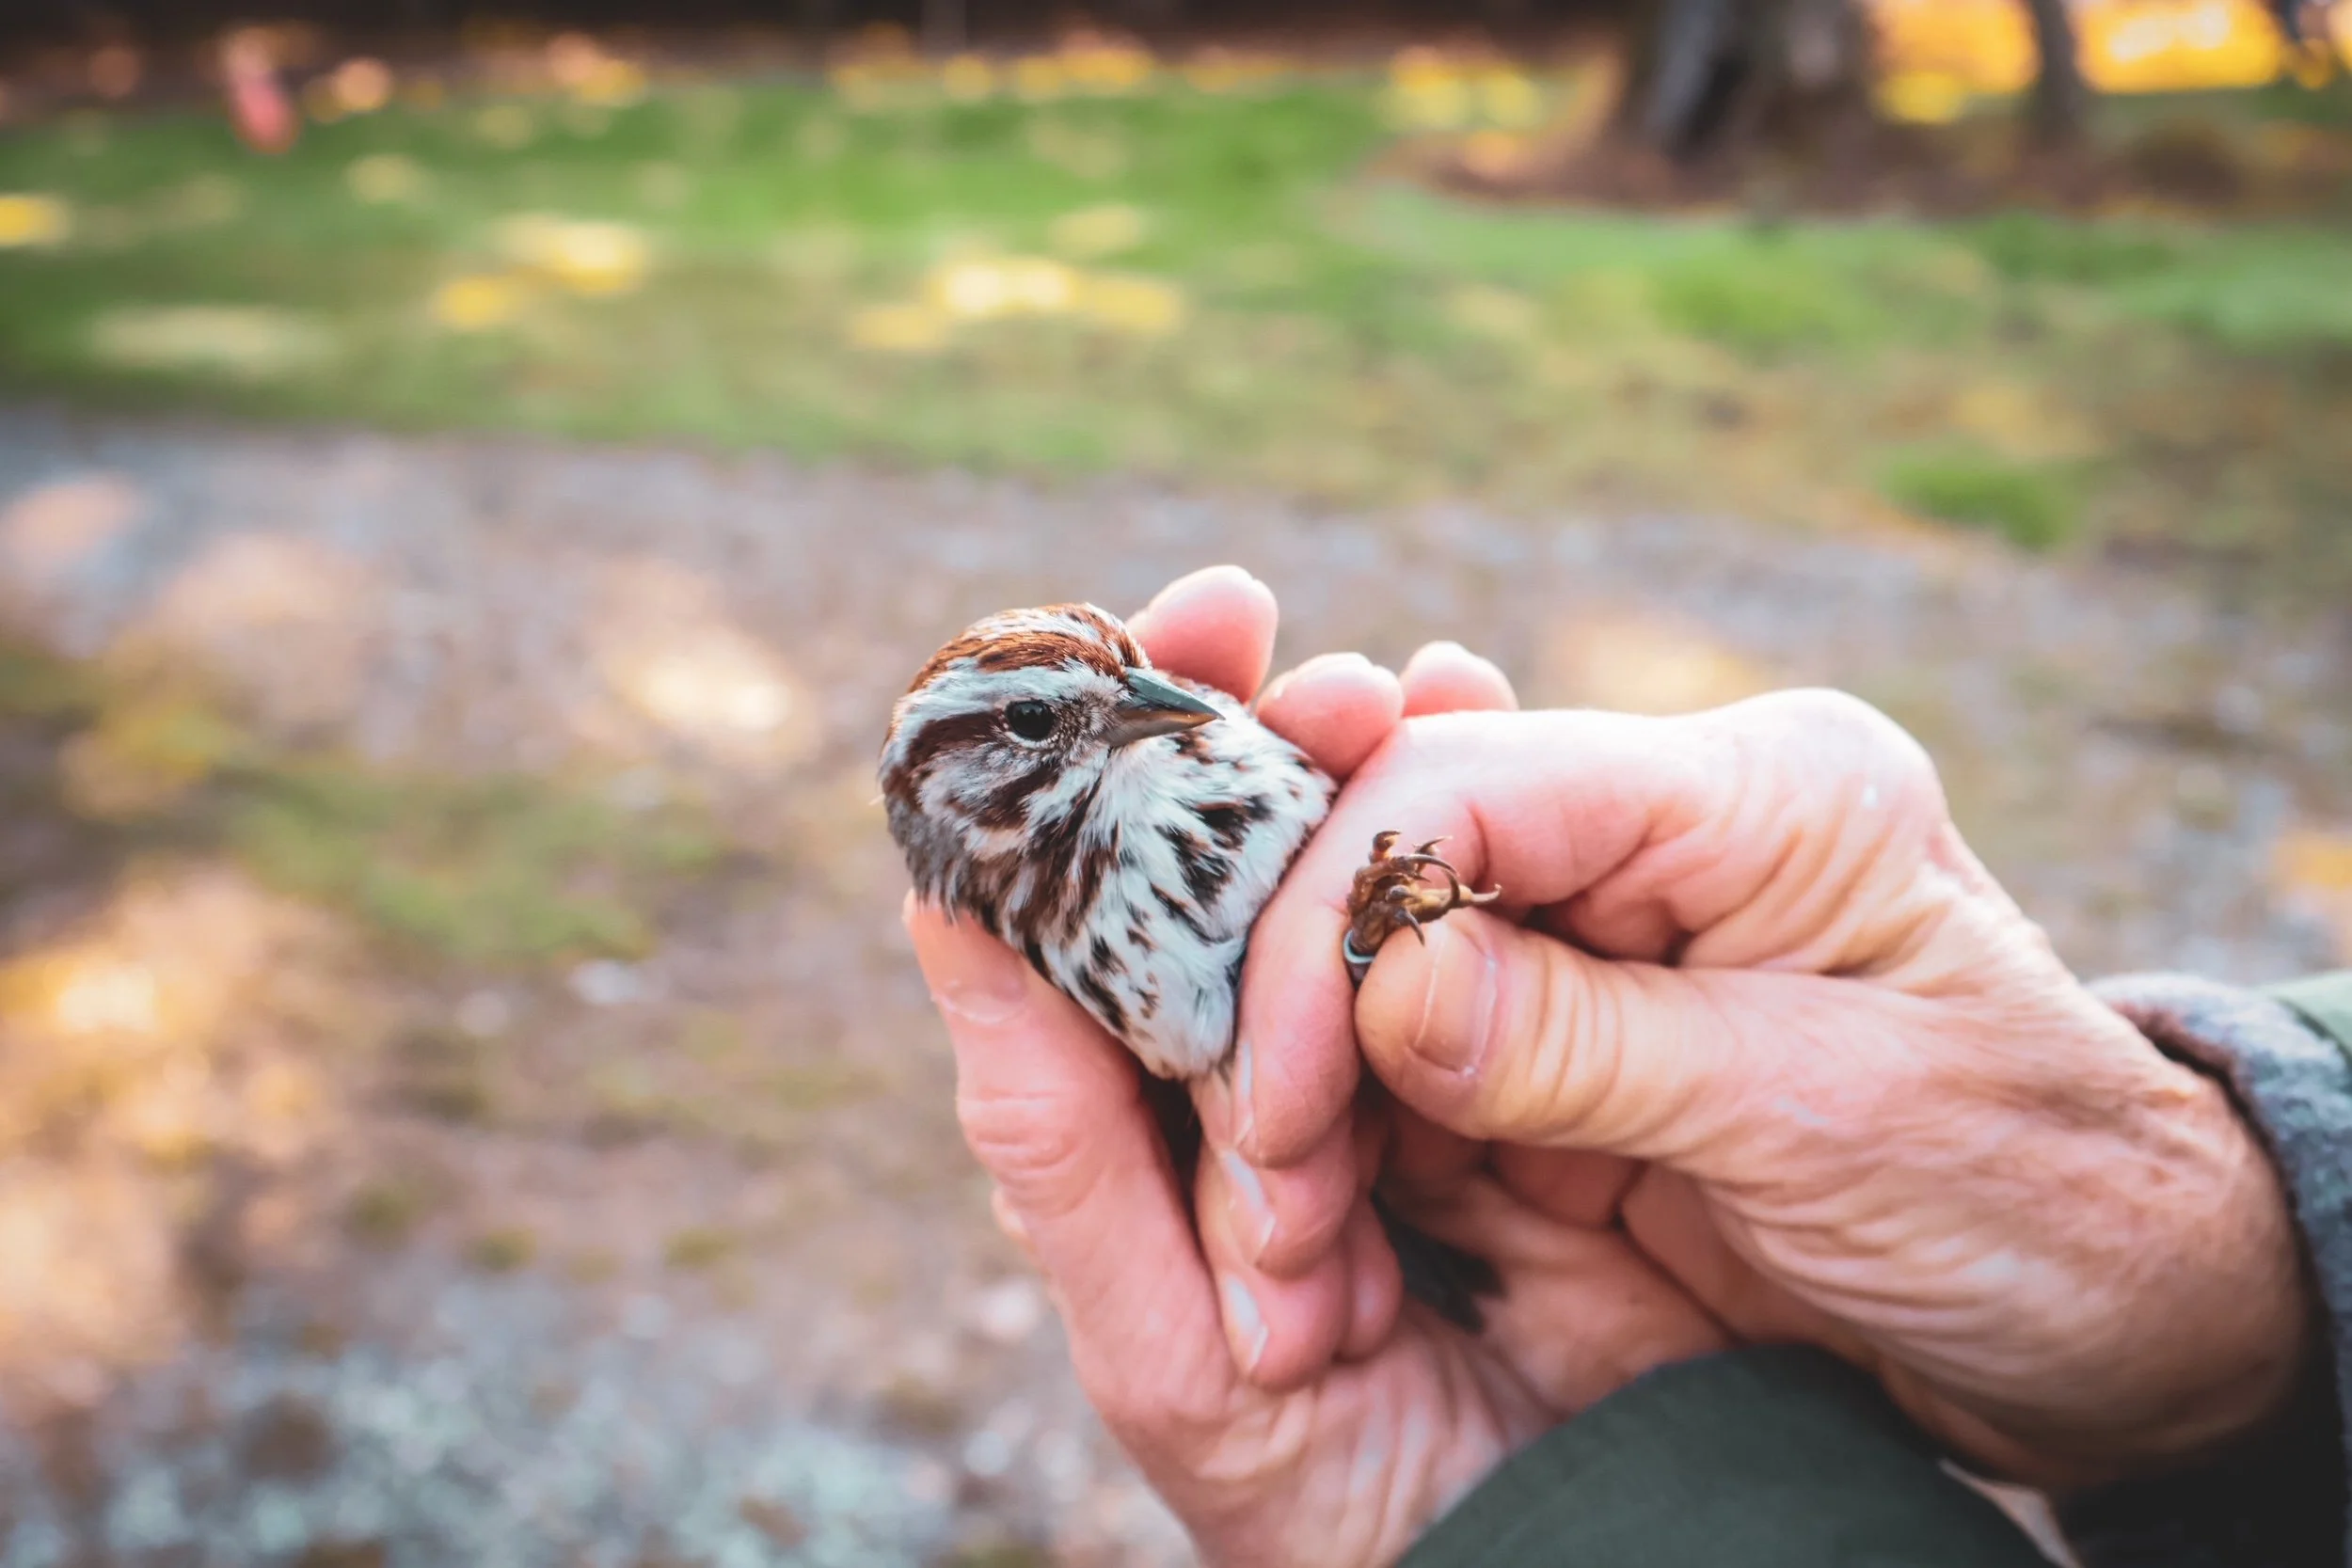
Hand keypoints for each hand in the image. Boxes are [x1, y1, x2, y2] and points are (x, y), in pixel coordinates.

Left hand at [905, 567, 1726, 1565]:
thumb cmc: (1340, 1505)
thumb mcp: (1171, 1351)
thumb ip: (1058, 1146)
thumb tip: (943, 910)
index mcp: (1161, 1117)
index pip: (1101, 902)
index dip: (1109, 759)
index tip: (1138, 644)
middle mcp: (1272, 1066)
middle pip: (1238, 854)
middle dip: (1251, 734)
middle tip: (1277, 638)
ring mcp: (1407, 1057)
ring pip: (1368, 868)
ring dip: (1377, 758)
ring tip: (1410, 680)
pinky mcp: (1533, 1068)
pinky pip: (1498, 920)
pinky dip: (1496, 824)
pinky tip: (1496, 729)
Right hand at [1233, 688, 2311, 1487]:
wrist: (2124, 1318)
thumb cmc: (2030, 1196)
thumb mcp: (1822, 1119)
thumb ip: (1588, 1042)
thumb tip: (1379, 985)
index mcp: (1757, 791)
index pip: (1477, 784)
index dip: (1338, 914)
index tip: (1279, 1089)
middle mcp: (1664, 837)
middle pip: (1399, 850)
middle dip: (1289, 994)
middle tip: (1244, 1150)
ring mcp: (1612, 941)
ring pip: (1383, 965)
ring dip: (1303, 1082)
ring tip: (1275, 1228)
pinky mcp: (1576, 1043)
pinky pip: (1419, 1065)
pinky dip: (1352, 1136)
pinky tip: (1308, 1211)